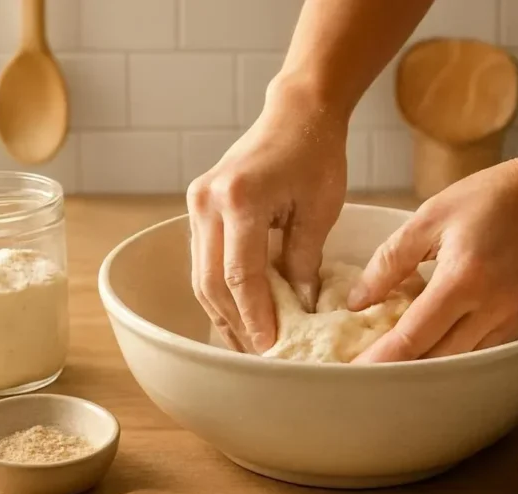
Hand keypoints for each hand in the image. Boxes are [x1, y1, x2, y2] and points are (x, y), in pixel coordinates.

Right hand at [187, 81, 347, 353]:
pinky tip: (240, 319)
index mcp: (240, 199)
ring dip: (224, 317)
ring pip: (201, 279)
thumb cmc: (316, 154)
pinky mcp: (198, 210)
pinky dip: (220, 295)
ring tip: (250, 347)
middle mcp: (208, 202)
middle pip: (212, 284)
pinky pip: (203, 264)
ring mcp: (197, 205)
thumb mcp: (320, 211)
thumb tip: (299, 312)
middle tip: (260, 358)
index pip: (240, 276)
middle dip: (236, 326)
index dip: (255, 318)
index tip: (271, 350)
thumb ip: (304, 263)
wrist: (295, 112)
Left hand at [349, 157, 517, 362]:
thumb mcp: (430, 217)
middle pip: (435, 360)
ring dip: (426, 369)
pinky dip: (453, 358)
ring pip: (459, 364)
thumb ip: (390, 260)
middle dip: (399, 371)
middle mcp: (490, 308)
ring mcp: (509, 322)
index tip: (355, 372)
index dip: (381, 359)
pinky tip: (432, 352)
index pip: (413, 335)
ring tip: (395, 367)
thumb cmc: (489, 200)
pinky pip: (480, 356)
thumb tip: (357, 302)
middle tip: (367, 373)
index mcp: (462, 278)